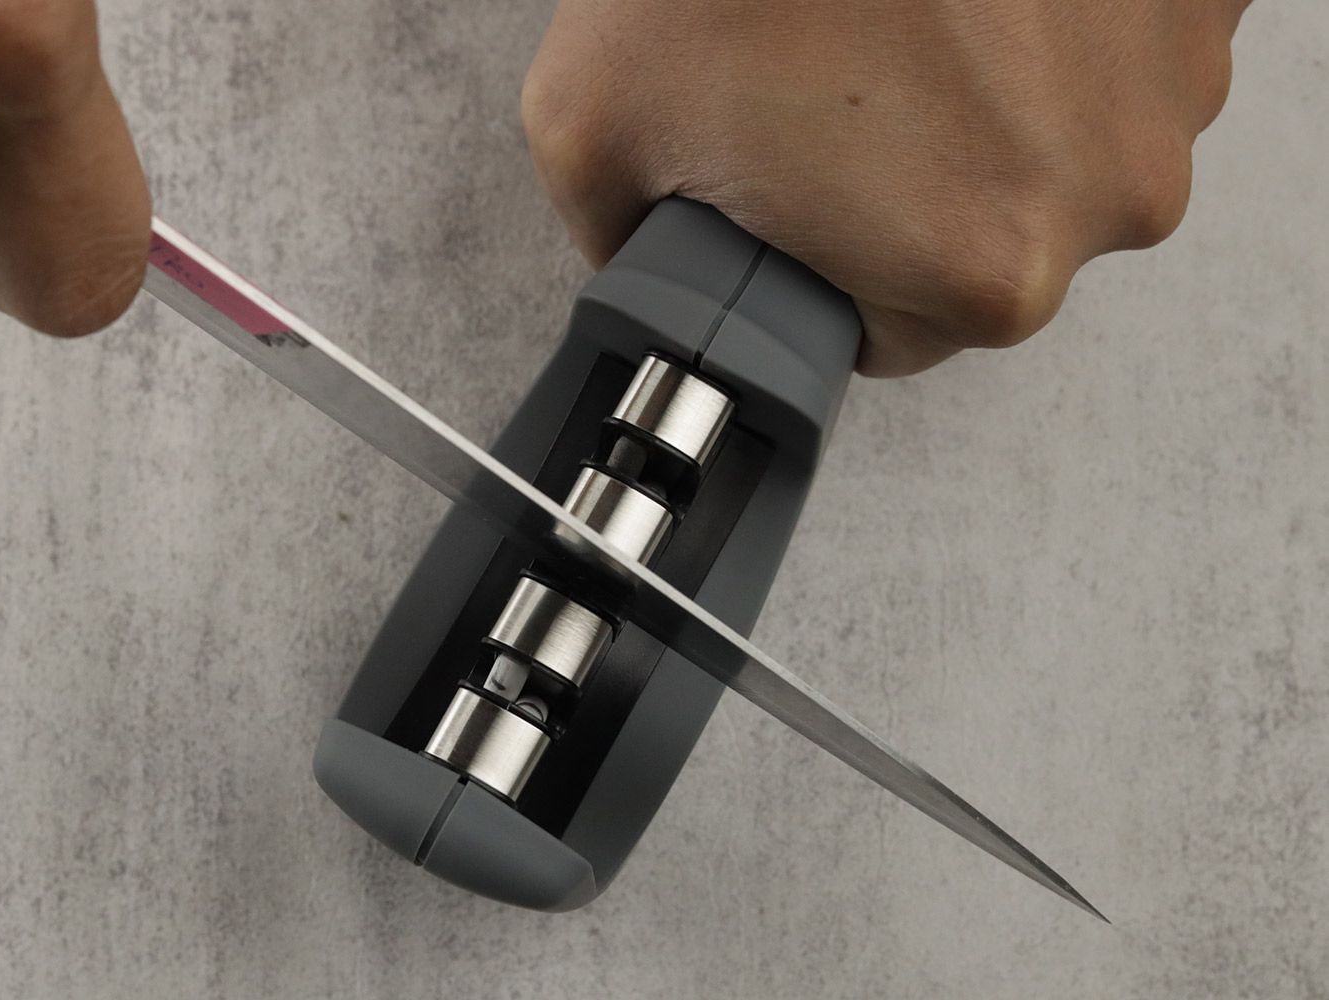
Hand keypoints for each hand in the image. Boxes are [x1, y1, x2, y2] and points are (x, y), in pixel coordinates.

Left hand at [522, 0, 1250, 374]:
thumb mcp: (594, 132)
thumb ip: (629, 245)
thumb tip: (650, 271)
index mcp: (979, 274)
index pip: (898, 338)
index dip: (832, 274)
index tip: (805, 212)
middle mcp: (1111, 195)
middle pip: (989, 246)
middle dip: (915, 193)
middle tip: (840, 93)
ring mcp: (1174, 80)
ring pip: (1056, 149)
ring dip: (990, 106)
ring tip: (905, 25)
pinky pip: (1110, 55)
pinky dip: (1051, 30)